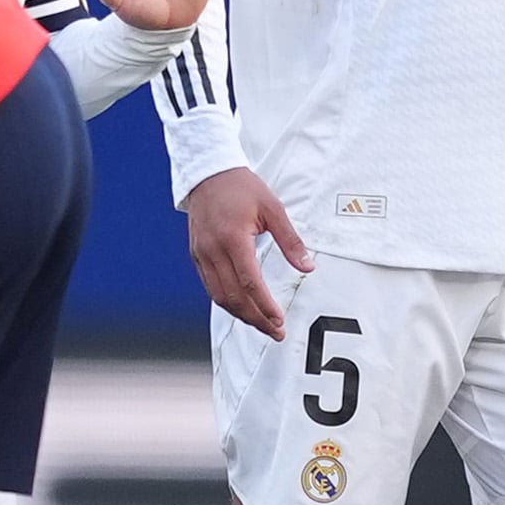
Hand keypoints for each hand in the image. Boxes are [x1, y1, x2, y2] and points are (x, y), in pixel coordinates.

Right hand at [182, 166, 310, 337]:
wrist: (208, 173)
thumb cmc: (241, 187)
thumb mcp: (273, 208)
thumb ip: (290, 240)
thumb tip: (308, 267)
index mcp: (233, 238)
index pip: (250, 283)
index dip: (265, 306)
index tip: (279, 321)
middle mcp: (213, 250)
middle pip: (234, 297)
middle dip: (256, 319)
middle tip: (276, 332)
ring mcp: (202, 254)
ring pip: (220, 296)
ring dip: (241, 315)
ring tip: (262, 325)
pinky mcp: (197, 255)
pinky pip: (211, 287)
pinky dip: (227, 302)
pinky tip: (243, 308)